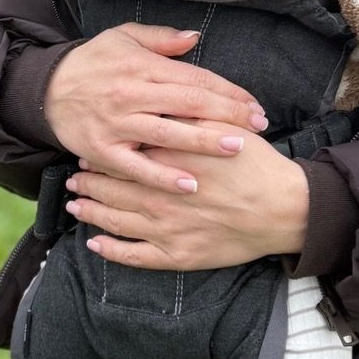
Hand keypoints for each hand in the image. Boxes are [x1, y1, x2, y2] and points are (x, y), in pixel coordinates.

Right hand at [43, 23, 268, 195]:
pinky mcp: (103, 151)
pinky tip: (190, 185)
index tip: (253, 105)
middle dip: (227, 114)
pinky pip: (136, 168)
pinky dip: (163, 178)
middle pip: (188, 104)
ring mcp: (117, 124)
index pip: (194, 79)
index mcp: (142, 66)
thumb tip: (195, 38)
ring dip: (204, 142)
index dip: (228, 92)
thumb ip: (161, 38)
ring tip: (236, 149)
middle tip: (258, 125)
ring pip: (167, 135)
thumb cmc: (92, 62)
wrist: (45, 89)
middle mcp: (132, 94)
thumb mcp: (123, 37)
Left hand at [67, 131, 309, 270]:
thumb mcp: (226, 128)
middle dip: (90, 181)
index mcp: (171, 161)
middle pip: (114, 186)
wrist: (284, 210)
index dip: (105, 153)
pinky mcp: (177, 256)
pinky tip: (95, 244)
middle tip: (74, 177)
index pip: (127, 154)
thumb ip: (191, 115)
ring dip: (91, 211)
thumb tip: (163, 102)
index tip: (90, 149)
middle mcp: (161, 196)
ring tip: (75, 204)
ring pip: (117, 220)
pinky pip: (135, 256)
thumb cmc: (257, 166)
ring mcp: (166, 229)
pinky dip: (111, 251)